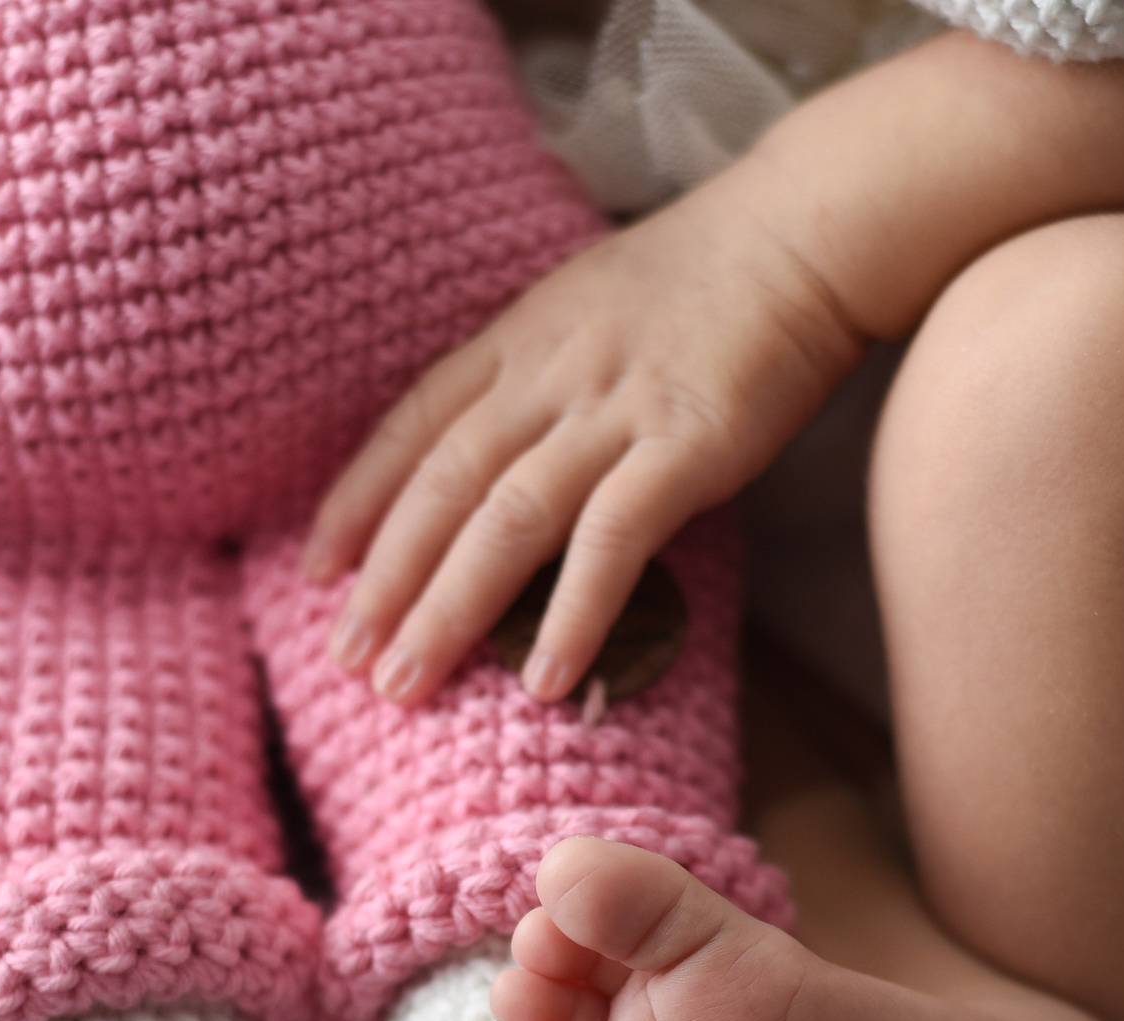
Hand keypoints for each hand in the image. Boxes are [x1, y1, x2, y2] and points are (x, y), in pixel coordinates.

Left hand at [302, 173, 863, 704]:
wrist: (805, 233)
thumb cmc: (708, 283)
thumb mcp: (592, 310)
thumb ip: (542, 377)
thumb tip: (502, 455)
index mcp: (519, 340)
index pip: (414, 424)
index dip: (360, 497)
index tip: (318, 567)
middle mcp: (549, 376)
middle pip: (444, 485)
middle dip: (386, 580)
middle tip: (348, 660)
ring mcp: (616, 411)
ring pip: (507, 519)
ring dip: (449, 609)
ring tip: (407, 684)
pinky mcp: (688, 446)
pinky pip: (612, 540)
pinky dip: (572, 612)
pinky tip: (543, 679)